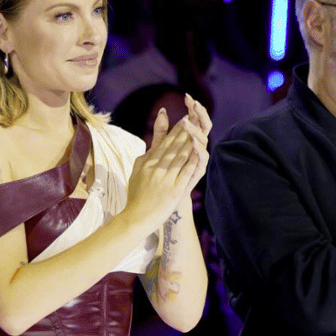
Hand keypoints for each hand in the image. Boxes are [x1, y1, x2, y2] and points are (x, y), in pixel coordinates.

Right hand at [127, 113, 205, 230]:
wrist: (136, 218)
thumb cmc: (136, 195)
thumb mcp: (137, 171)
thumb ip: (146, 156)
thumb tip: (152, 145)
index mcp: (147, 163)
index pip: (164, 142)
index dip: (176, 129)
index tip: (184, 118)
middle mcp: (156, 168)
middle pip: (174, 145)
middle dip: (185, 130)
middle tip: (195, 116)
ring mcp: (165, 179)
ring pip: (180, 156)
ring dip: (190, 141)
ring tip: (199, 129)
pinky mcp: (174, 190)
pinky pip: (185, 172)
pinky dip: (192, 161)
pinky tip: (199, 151)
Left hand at [146, 95, 210, 199]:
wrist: (164, 198)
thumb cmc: (164, 173)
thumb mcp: (159, 149)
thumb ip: (161, 131)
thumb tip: (161, 110)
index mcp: (188, 140)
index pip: (194, 120)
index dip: (192, 108)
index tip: (187, 96)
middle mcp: (196, 148)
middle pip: (203, 126)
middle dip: (199, 114)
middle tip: (194, 103)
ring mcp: (198, 159)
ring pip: (203, 140)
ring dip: (195, 131)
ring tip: (187, 122)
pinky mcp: (198, 171)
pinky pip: (202, 159)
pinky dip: (198, 151)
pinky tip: (193, 143)